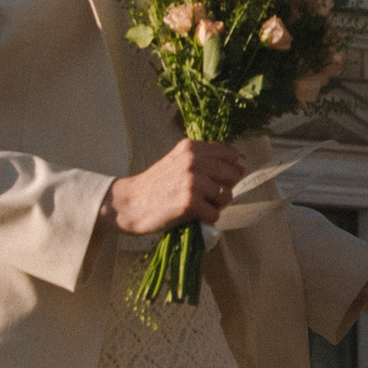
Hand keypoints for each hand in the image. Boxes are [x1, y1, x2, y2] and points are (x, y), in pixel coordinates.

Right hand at [108, 138, 245, 235]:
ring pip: (227, 196)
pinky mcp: (190, 203)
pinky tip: (190, 215)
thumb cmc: (155, 186)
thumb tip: (238, 168)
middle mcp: (194, 161)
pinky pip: (215, 215)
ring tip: (196, 205)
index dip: (227, 170)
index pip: (231, 155)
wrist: (129, 203)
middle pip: (234, 175)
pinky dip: (206, 219)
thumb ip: (203, 159)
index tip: (213, 179)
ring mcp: (193, 182)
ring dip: (215, 205)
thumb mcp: (177, 161)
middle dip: (223, 188)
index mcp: (192, 148)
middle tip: (204, 196)